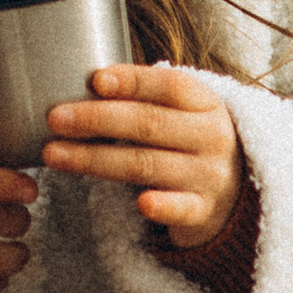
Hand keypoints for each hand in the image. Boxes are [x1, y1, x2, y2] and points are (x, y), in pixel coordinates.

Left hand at [44, 62, 243, 246]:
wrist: (237, 190)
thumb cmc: (190, 138)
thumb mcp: (182, 110)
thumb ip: (144, 97)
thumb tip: (84, 84)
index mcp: (205, 103)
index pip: (169, 86)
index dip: (132, 81)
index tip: (95, 81)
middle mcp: (211, 137)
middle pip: (149, 124)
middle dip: (96, 119)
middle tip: (54, 118)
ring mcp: (209, 176)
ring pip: (148, 165)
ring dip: (96, 159)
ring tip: (55, 154)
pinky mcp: (204, 212)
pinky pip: (181, 209)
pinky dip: (162, 206)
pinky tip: (140, 204)